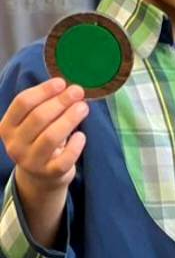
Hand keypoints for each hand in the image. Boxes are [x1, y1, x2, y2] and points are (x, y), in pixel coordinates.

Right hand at [0, 78, 87, 199]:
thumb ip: (46, 105)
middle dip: (60, 102)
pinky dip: (75, 146)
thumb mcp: (34, 123)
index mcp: (7, 126)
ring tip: (84, 108)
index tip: (62, 82)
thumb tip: (70, 87)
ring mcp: (30, 161)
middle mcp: (14, 144)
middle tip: (78, 92)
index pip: (22, 103)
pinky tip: (82, 135)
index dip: (43, 90)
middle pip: (38, 117)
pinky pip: (64, 159)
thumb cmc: (40, 139)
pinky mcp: (49, 173)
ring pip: (51, 137)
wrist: (40, 175)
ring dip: (69, 119)